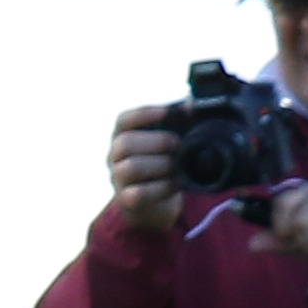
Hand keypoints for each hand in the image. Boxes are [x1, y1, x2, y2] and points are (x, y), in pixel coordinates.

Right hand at [104, 107, 187, 237]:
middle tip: (178, 145)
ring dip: (161, 165)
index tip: (168, 112)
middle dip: (157, 142)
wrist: (157, 203)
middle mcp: (115, 156)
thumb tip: (192, 104)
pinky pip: (139, 193)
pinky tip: (176, 182)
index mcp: (123, 136)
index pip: (124, 120)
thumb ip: (177, 122)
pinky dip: (162, 187)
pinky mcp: (126, 200)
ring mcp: (118, 179)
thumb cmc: (164, 164)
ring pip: (131, 168)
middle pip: (125, 143)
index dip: (145, 114)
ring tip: (178, 166)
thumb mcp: (168, 141)